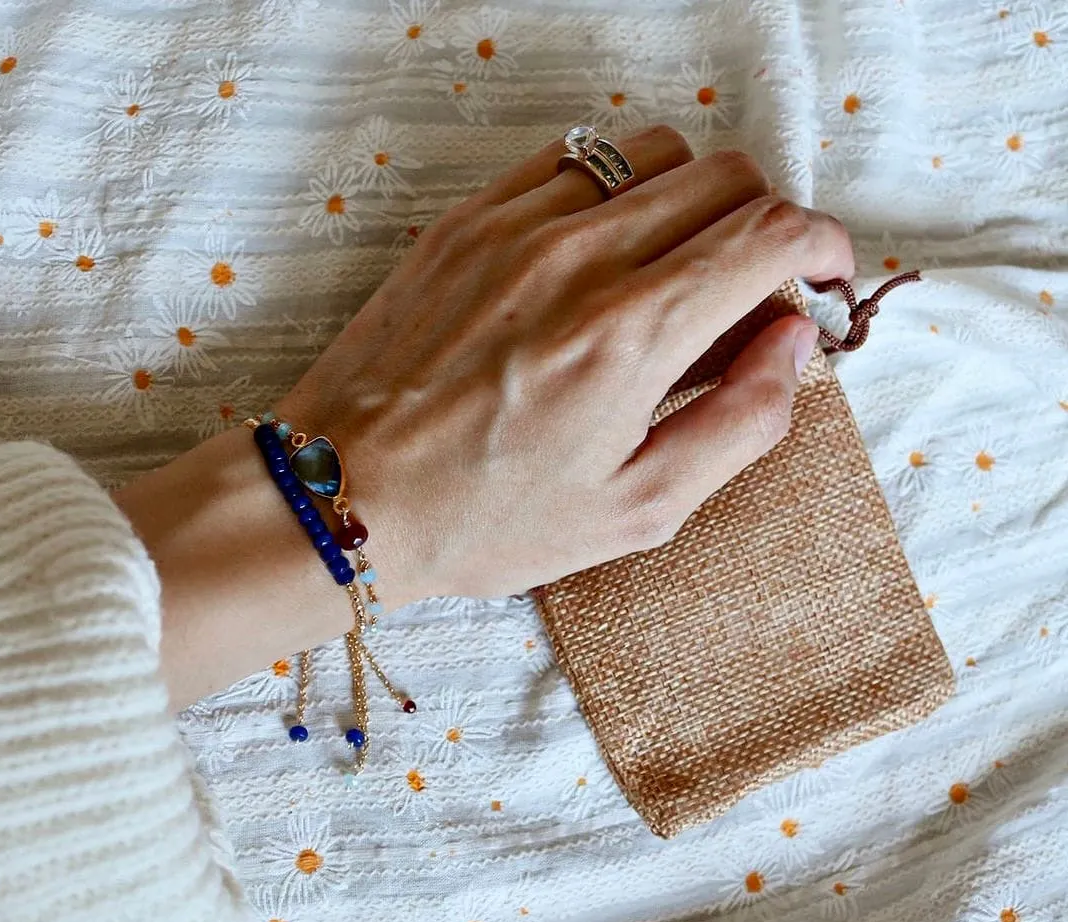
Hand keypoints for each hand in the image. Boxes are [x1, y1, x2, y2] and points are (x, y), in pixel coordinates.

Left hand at [119, 126, 852, 708]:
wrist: (346, 493)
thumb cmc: (485, 519)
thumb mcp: (635, 509)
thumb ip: (739, 422)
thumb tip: (794, 342)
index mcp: (631, 334)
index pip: (771, 231)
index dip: (823, 246)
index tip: (824, 278)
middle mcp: (579, 257)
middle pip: (726, 176)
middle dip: (766, 226)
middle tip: (749, 296)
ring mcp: (516, 226)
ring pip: (655, 152)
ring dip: (693, 201)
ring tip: (674, 275)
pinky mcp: (467, 220)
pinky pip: (574, 158)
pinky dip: (616, 190)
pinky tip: (601, 254)